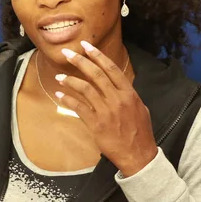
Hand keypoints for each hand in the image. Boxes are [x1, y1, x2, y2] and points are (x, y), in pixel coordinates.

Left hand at [56, 40, 157, 176]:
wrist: (138, 155)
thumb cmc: (140, 132)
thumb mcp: (140, 108)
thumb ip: (127, 95)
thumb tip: (117, 85)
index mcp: (128, 93)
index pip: (111, 69)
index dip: (97, 56)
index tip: (86, 46)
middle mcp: (117, 99)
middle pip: (95, 74)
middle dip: (80, 61)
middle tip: (67, 53)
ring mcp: (105, 111)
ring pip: (85, 89)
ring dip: (70, 80)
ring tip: (59, 76)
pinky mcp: (95, 124)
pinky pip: (78, 107)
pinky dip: (67, 100)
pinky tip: (60, 95)